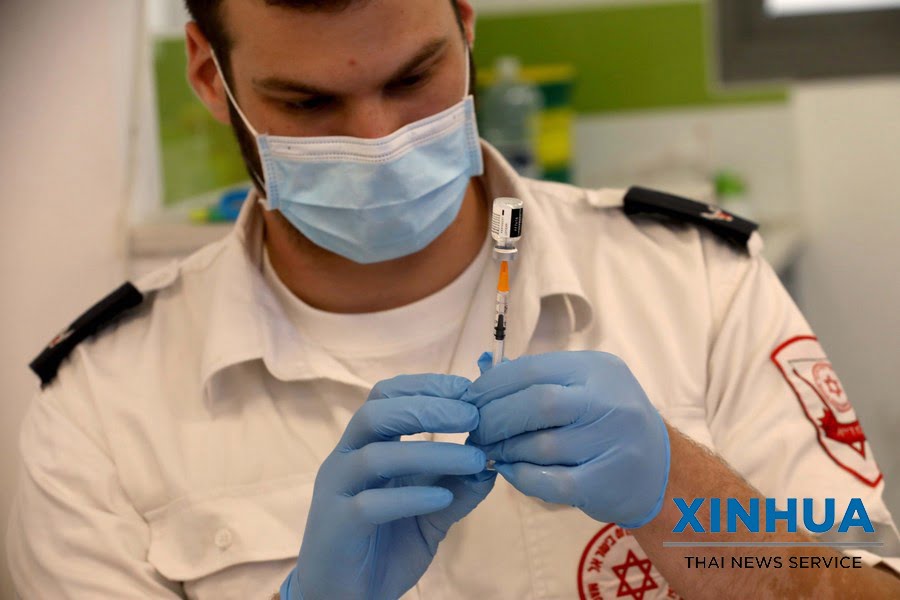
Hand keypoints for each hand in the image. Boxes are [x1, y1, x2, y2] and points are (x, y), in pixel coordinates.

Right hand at [281, 374, 496, 599]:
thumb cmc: (384, 549)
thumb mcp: (431, 514)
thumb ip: (457, 487)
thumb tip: (494, 460)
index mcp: (363, 447)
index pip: (386, 396)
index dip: (426, 387)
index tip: (467, 391)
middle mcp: (345, 460)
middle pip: (375, 413)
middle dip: (427, 407)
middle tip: (471, 415)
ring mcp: (337, 492)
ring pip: (375, 456)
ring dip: (430, 452)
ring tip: (474, 458)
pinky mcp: (337, 527)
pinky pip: (370, 504)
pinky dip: (410, 496)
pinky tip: (442, 497)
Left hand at [464, 351, 668, 528]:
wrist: (660, 471)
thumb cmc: (607, 422)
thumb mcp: (582, 387)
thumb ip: (535, 380)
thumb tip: (482, 370)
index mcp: (597, 369)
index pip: (532, 369)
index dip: (492, 386)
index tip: (470, 400)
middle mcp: (609, 401)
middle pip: (536, 404)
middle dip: (494, 419)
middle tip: (476, 431)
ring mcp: (611, 442)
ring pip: (540, 445)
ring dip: (505, 450)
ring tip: (491, 452)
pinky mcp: (606, 482)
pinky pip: (549, 481)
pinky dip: (521, 477)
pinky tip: (509, 472)